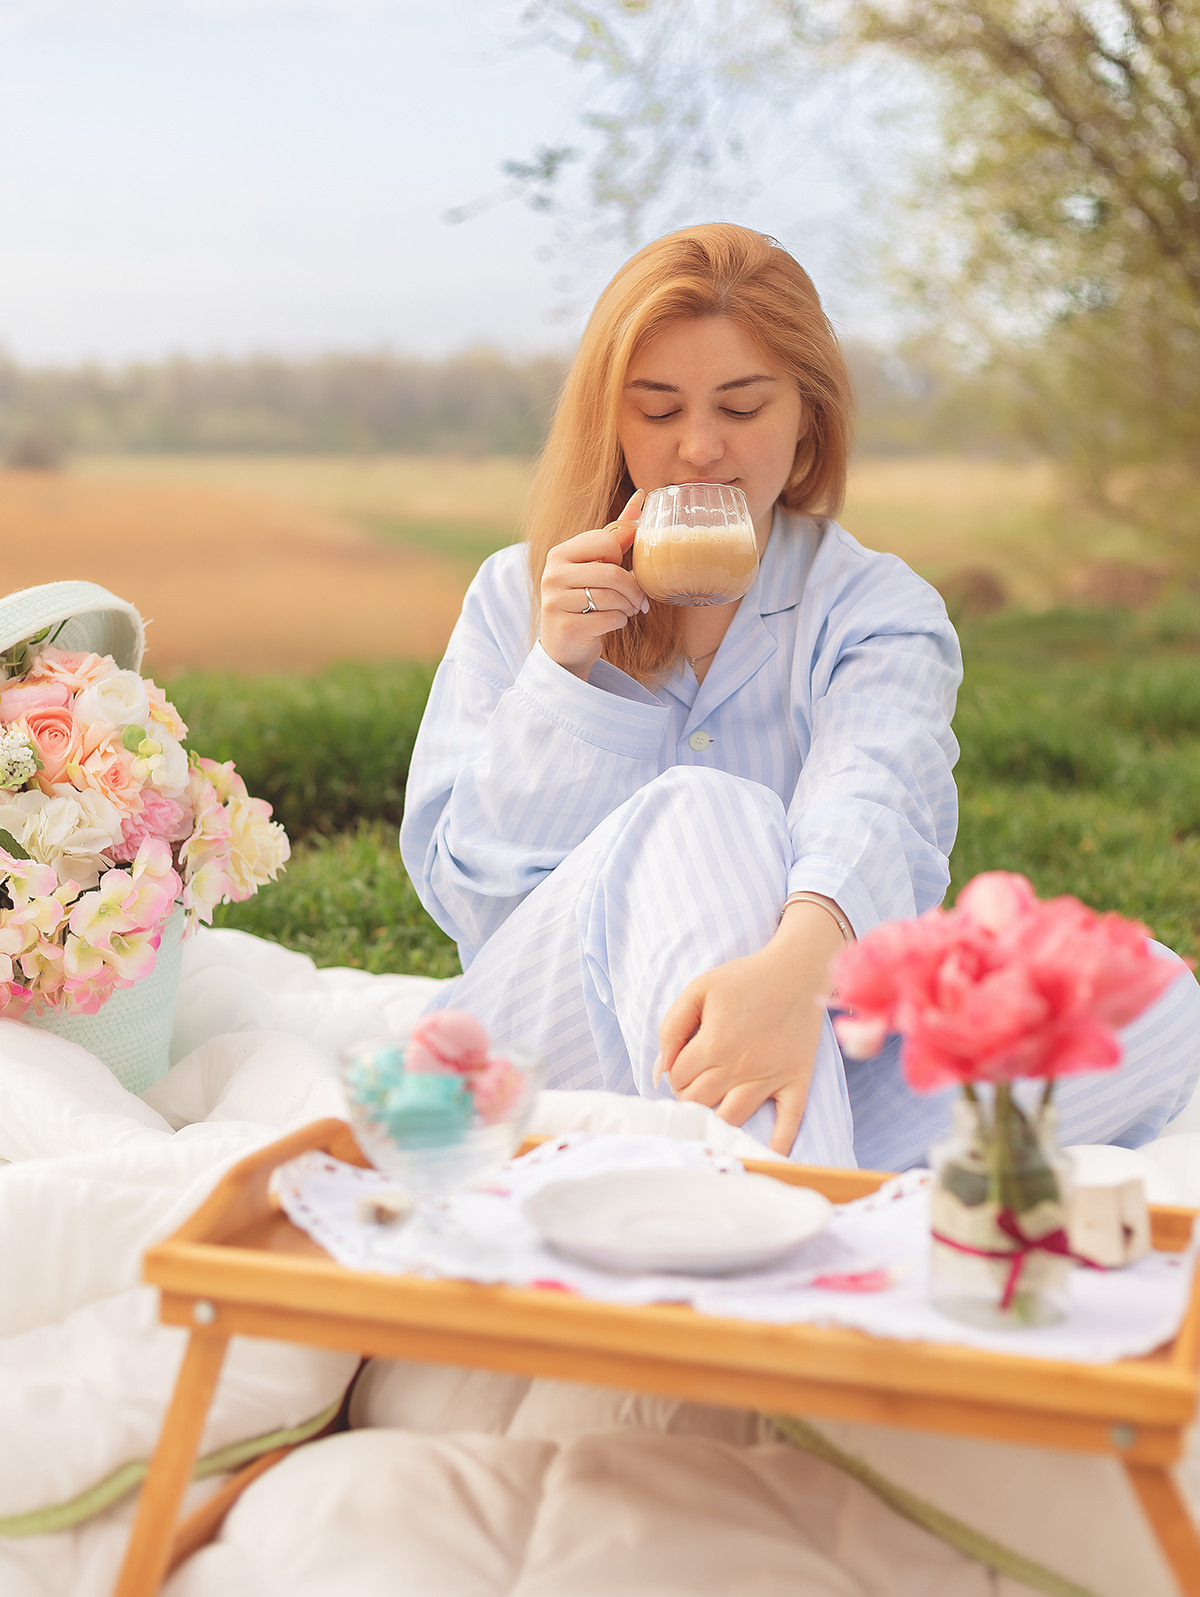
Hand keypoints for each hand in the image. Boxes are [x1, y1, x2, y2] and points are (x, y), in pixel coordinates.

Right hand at [539, 490, 647, 679]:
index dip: (620, 557)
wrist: (564, 644)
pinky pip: (609, 619)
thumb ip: (617, 532)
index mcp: (560, 553)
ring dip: (629, 607)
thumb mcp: (597, 563)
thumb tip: (642, 496)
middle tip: (639, 599)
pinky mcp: (565, 627)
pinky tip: (613, 622)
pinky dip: (620, 622)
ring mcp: (555, 601)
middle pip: (612, 573)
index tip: (620, 569)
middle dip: (634, 589)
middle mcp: (552, 574)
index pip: (606, 541)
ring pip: (612, 598)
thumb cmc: (585, 598)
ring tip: (628, 610)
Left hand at [654, 899, 844, 1154]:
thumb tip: (660, 1071)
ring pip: (732, 1118)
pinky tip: (766, 1157)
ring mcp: (771, 1078)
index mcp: (714, 1044)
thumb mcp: (698, 989)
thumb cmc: (744, 978)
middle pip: (699, 1102)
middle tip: (695, 1085)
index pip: (678, 1078)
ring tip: (713, 1106)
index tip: (683, 1065)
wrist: (798, 970)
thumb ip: (671, 1027)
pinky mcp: (797, 1082)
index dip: (675, 1073)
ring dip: (716, 1118)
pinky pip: (789, 1122)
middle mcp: (741, 1067)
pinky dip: (777, 1144)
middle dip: (689, 1096)